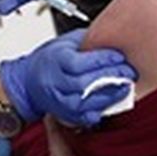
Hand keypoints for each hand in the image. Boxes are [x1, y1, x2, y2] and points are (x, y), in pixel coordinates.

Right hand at [0, 29, 135, 126]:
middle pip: (84, 83)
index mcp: (55, 60)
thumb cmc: (50, 59)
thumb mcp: (66, 42)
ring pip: (84, 102)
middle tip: (128, 73)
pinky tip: (110, 103)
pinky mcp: (62, 114)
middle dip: (110, 78)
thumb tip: (113, 38)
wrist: (28, 81)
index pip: (79, 62)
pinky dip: (98, 112)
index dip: (102, 60)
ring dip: (108, 96)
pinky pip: (82, 117)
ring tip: (125, 88)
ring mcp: (57, 100)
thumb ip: (87, 42)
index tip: (119, 57)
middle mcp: (54, 81)